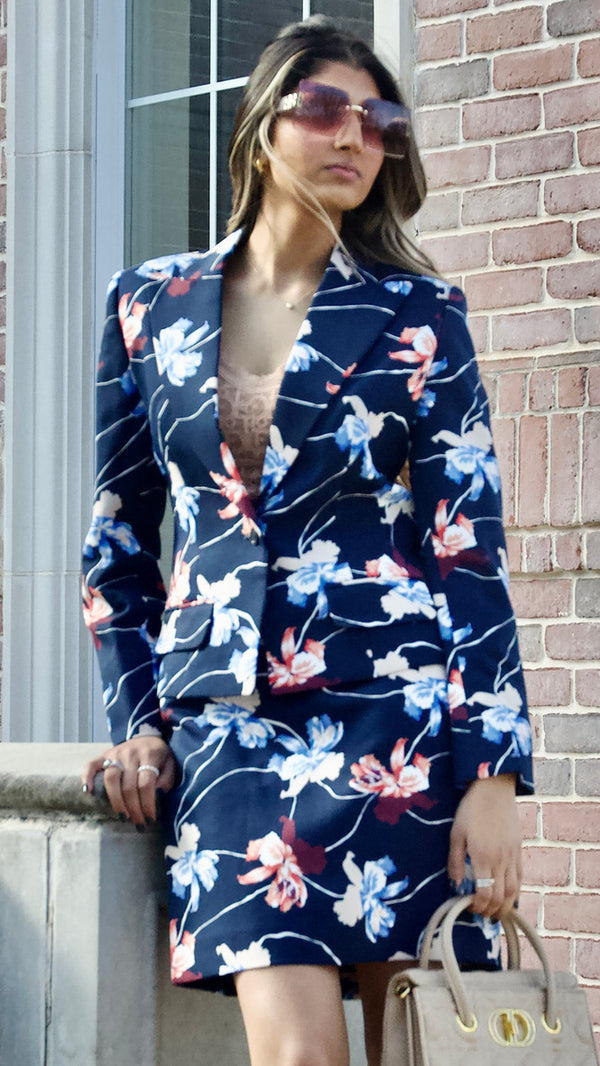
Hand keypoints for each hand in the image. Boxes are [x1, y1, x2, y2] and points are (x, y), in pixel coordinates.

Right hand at [82, 735, 175, 828]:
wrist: (148, 735)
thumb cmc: (159, 755)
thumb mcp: (170, 764)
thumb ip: (167, 779)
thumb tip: (159, 794)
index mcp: (149, 755)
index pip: (145, 783)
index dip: (147, 804)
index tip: (150, 818)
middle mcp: (131, 753)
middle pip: (128, 785)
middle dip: (133, 809)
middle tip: (138, 823)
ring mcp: (115, 753)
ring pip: (111, 779)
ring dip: (116, 801)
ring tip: (123, 816)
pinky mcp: (104, 754)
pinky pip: (91, 765)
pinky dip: (87, 777)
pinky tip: (88, 792)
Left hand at [447, 773, 520, 918]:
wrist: (494, 790)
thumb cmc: (471, 810)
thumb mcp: (456, 833)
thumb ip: (455, 861)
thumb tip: (455, 884)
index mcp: (483, 857)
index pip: (484, 893)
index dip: (479, 906)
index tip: (471, 909)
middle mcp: (501, 860)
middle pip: (500, 896)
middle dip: (491, 911)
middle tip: (482, 915)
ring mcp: (513, 856)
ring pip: (514, 890)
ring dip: (506, 906)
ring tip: (497, 913)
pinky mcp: (519, 850)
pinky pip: (521, 877)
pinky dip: (516, 891)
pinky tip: (508, 896)